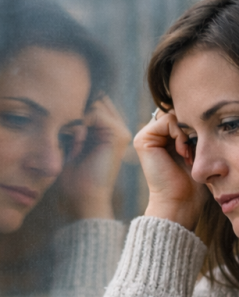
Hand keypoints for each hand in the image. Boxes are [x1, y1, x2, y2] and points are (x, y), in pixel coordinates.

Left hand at [58, 96, 131, 219]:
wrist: (85, 198)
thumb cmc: (73, 177)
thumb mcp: (70, 143)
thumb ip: (72, 123)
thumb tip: (65, 98)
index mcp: (108, 131)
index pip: (92, 100)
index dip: (75, 101)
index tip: (60, 112)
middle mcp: (118, 128)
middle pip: (95, 98)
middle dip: (76, 104)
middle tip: (65, 124)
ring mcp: (120, 131)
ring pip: (95, 101)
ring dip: (77, 111)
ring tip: (70, 133)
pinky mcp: (118, 135)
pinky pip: (95, 111)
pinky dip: (79, 119)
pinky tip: (75, 136)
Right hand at [134, 107, 207, 230]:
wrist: (181, 201)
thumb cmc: (194, 182)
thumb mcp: (199, 151)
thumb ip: (196, 131)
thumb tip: (205, 110)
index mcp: (165, 137)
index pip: (183, 114)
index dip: (196, 125)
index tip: (201, 147)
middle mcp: (154, 135)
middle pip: (179, 112)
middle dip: (192, 128)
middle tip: (195, 151)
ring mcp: (147, 136)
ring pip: (174, 115)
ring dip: (187, 133)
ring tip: (189, 154)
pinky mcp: (143, 139)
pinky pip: (168, 120)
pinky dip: (180, 135)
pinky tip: (183, 152)